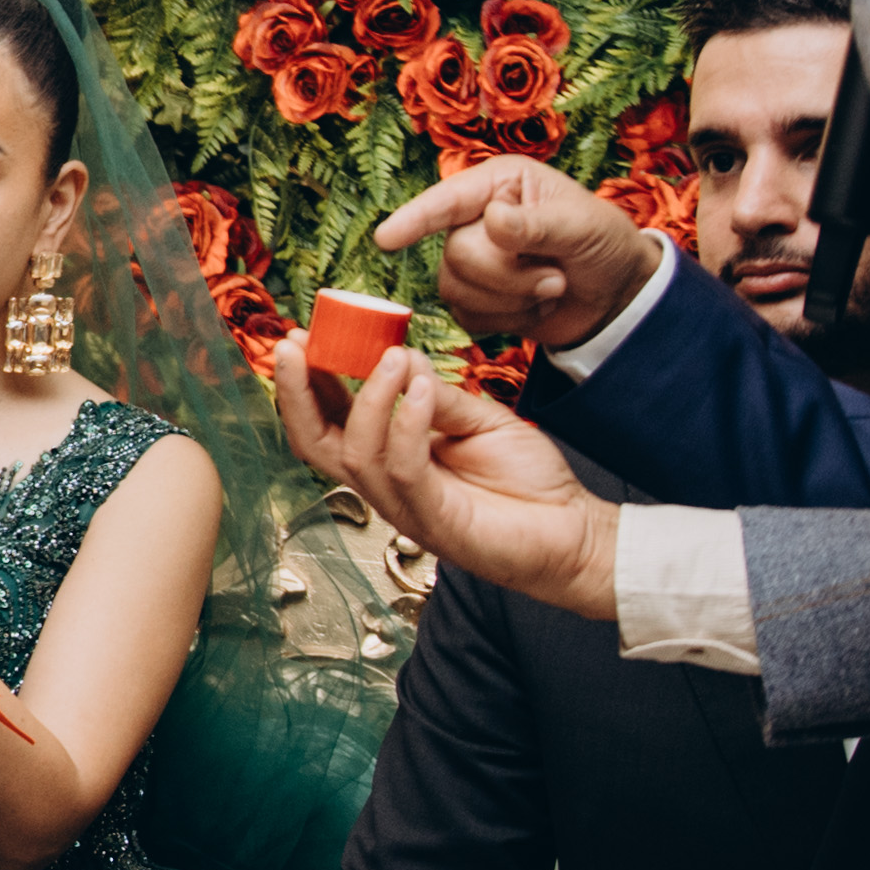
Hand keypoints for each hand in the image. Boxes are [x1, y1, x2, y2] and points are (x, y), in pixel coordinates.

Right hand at [273, 344, 618, 622]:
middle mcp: (386, 485)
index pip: (329, 420)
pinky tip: (418, 386)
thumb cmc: (528, 481)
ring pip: (357, 455)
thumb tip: (399, 353)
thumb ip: (438, 394)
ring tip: (389, 356)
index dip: (307, 382)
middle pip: (316, 444)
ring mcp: (406, 507)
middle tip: (295, 346)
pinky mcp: (434, 523)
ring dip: (367, 398)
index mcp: (390, 459)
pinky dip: (406, 424)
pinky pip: (405, 470)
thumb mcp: (480, 420)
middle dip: (297, 393)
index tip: (299, 338)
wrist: (574, 532)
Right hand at [377, 159, 666, 352]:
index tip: (387, 238)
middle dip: (508, 276)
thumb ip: (537, 225)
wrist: (617, 296)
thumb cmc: (605, 245)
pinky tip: (535, 307)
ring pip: (456, 288)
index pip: (448, 200)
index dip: (416, 218)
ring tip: (551, 289)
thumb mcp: (582, 228)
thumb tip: (493, 221)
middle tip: (555, 277)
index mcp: (501, 185)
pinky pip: (467, 316)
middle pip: (457, 253)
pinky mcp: (476, 299)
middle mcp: (478, 218)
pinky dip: (507, 320)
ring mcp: (473, 260)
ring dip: (512, 299)